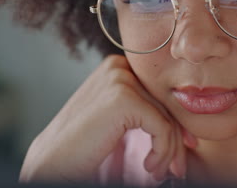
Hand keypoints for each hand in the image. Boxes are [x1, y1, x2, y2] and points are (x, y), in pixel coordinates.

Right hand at [19, 55, 196, 183]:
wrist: (53, 162)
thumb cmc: (83, 144)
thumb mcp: (118, 119)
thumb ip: (143, 110)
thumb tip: (182, 125)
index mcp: (118, 67)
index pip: (159, 95)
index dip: (174, 123)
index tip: (182, 148)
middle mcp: (119, 67)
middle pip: (165, 104)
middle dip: (175, 139)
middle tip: (177, 167)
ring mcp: (120, 79)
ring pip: (167, 118)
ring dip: (169, 150)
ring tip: (159, 170)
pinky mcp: (123, 98)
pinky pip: (162, 127)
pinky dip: (162, 151)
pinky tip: (150, 166)